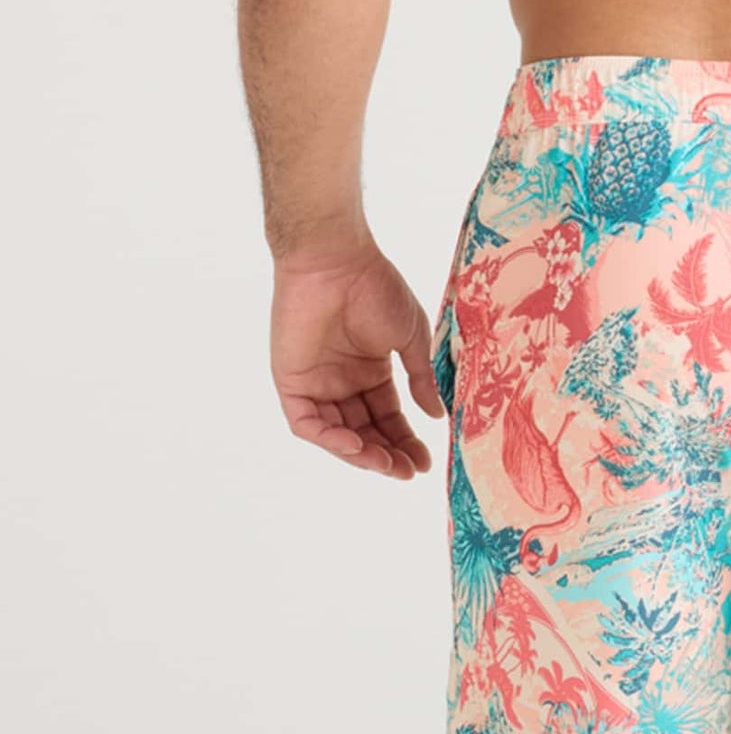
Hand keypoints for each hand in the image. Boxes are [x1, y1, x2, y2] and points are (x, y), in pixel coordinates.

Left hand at [271, 241, 445, 478]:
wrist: (337, 261)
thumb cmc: (376, 287)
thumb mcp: (410, 336)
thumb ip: (420, 378)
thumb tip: (437, 415)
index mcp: (370, 369)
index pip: (387, 415)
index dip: (405, 439)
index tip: (425, 461)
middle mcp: (342, 381)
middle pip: (364, 430)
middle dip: (387, 453)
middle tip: (409, 471)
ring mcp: (316, 383)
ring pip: (336, 433)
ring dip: (360, 453)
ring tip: (387, 465)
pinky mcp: (291, 382)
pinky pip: (307, 423)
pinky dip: (329, 438)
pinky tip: (356, 445)